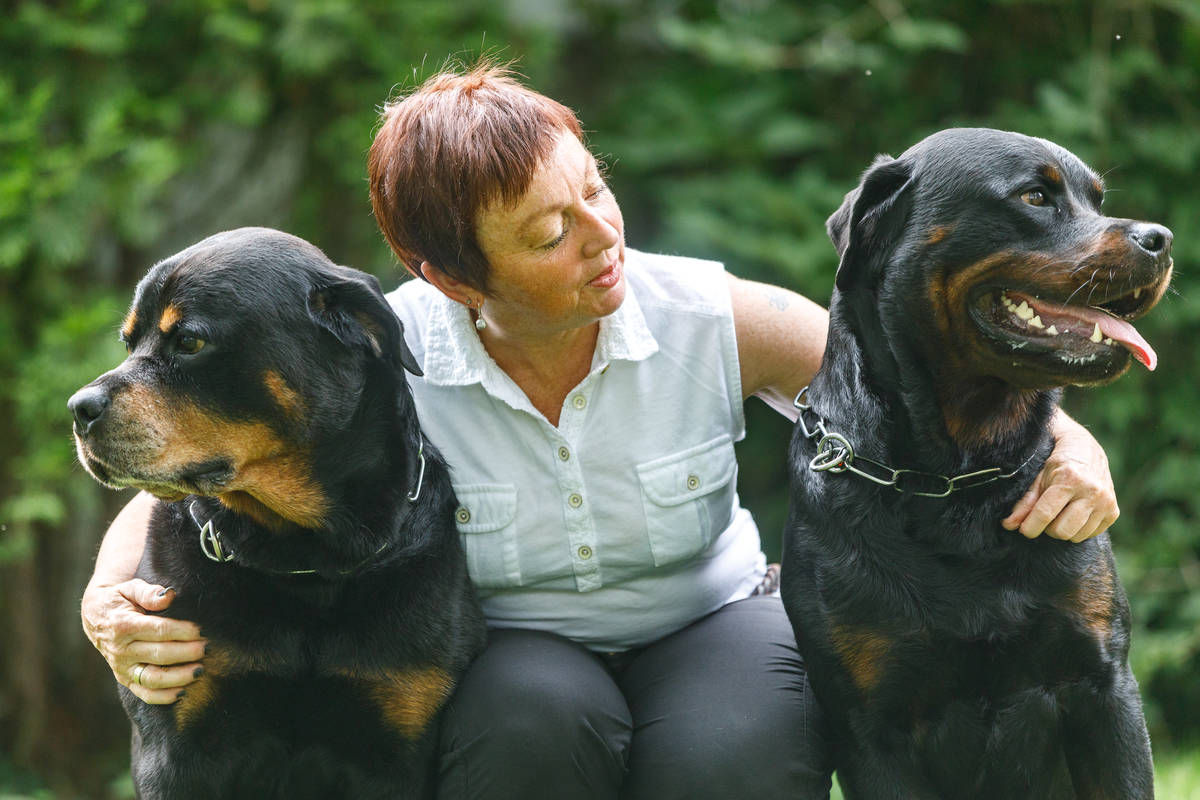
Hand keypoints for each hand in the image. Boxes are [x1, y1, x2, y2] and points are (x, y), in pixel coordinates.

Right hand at [82, 579, 205, 703]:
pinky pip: (144, 693)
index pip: (158, 630)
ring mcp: (122, 668)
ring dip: (179, 677)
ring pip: (153, 678)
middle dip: (187, 653)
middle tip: (207, 648)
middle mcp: (121, 650)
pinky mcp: (124, 679)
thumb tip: (169, 596)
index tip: (201, 631)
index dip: (182, 631)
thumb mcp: (130, 588)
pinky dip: (163, 697)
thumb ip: (149, 592)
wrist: (95, 617)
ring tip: (200, 670)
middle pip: (159, 655)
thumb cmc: (120, 599)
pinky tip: (183, 692)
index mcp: (123, 625)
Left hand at [1002, 412, 1117, 541]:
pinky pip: (1090, 534)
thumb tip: (1009, 525)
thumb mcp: (1037, 477)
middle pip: (1061, 531)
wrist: (1086, 449)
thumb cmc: (1056, 463)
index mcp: (1069, 479)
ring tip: (1059, 513)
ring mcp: (1106, 502)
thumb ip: (1024, 502)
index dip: (1030, 527)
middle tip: (1044, 517)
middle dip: (1047, 528)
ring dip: (1063, 529)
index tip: (1023, 530)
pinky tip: (1074, 513)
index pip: (1045, 514)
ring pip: (1076, 536)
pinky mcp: (1114, 511)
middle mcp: (1092, 491)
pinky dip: (1078, 529)